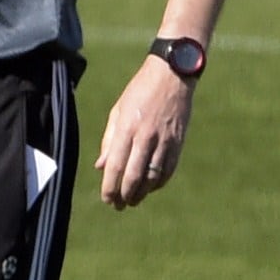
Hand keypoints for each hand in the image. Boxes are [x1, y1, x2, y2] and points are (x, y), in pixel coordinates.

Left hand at [95, 54, 194, 209]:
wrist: (173, 74)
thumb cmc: (140, 91)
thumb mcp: (118, 110)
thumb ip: (109, 140)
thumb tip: (100, 167)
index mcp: (127, 128)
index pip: (116, 166)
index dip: (110, 188)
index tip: (107, 199)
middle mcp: (146, 136)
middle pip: (134, 177)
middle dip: (125, 196)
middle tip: (119, 205)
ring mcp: (164, 140)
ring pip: (152, 177)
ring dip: (142, 193)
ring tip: (133, 200)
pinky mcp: (178, 142)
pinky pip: (167, 170)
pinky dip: (158, 183)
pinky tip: (150, 186)